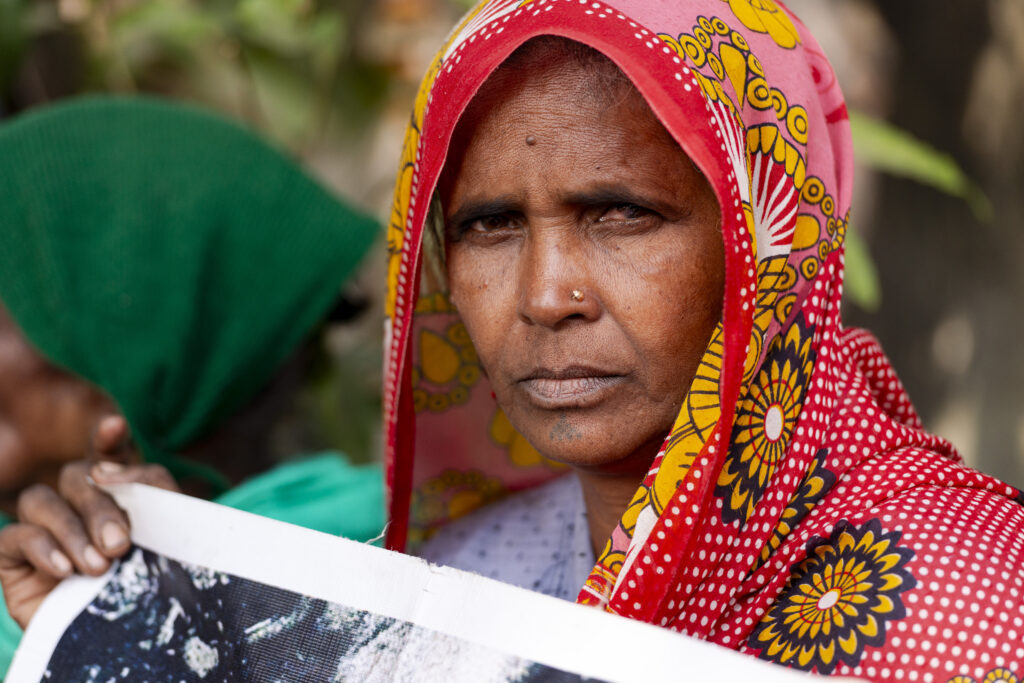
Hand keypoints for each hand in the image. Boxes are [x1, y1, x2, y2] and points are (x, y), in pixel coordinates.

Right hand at [0, 416, 178, 627]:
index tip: (114, 427)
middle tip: (121, 542)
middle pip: (76, 477)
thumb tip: (108, 466)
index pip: (109, 455)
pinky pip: (13, 536)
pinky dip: (42, 548)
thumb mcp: (167, 540)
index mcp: (117, 495)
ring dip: (72, 529)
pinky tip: (66, 570)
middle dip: (101, 506)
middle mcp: (77, 505)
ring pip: (40, 499)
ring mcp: (42, 529)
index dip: (109, 438)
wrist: (128, 648)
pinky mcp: (12, 558)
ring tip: (99, 565)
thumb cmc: (153, 591)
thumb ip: (154, 495)